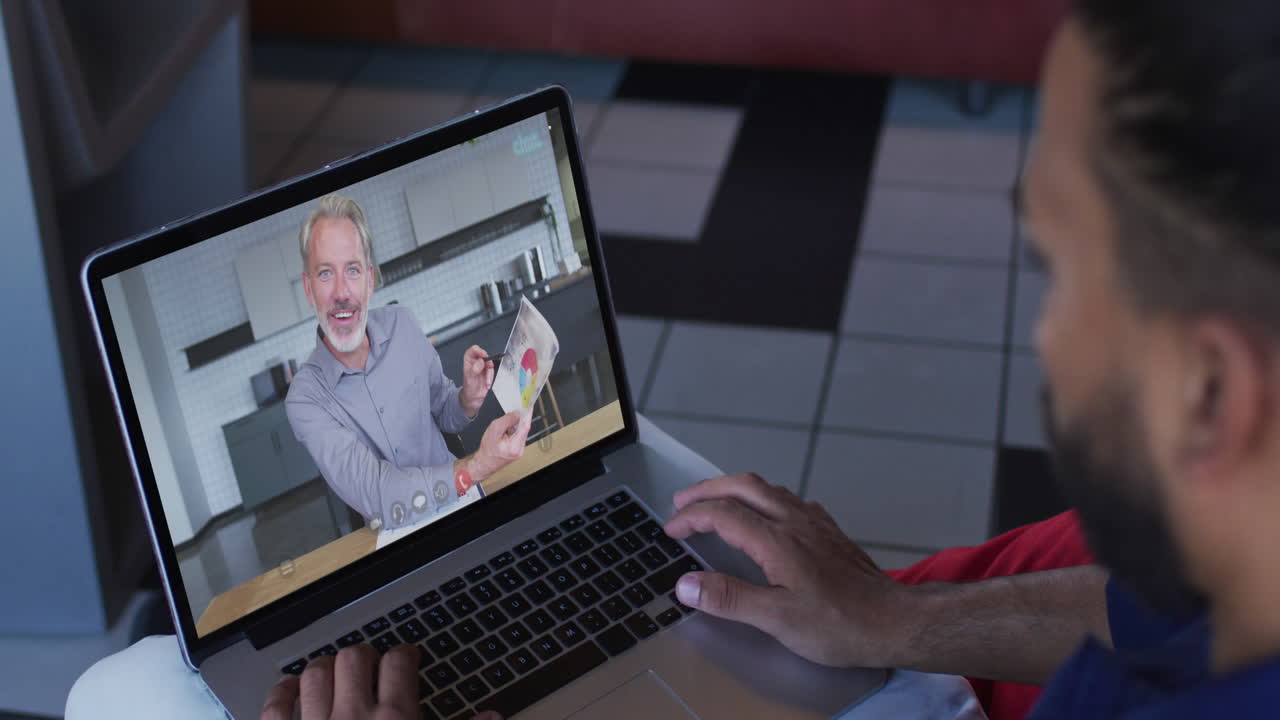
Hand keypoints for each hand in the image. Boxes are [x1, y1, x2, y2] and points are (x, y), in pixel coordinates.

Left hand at [260, 644, 500, 719]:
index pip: (400, 662)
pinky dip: (282, 693)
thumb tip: (492, 718)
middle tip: (371, 666)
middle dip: (364, 656)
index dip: (405, 654)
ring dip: (325, 668)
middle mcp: (353, 718)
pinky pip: (275, 706)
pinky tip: (291, 691)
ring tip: (334, 673)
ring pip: (315, 673)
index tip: (406, 657)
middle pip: (355, 658)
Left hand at [460, 345, 494, 417]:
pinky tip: (487, 384)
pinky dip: (491, 378)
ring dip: (489, 373)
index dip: (478, 350)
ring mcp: (483, 367)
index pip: (473, 350)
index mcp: (468, 361)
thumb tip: (480, 361)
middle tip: (488, 367)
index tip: (483, 355)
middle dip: (487, 363)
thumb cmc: (468, 389)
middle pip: (484, 356)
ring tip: (486, 381)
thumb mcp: (469, 379)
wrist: (473, 399)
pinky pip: (493, 372)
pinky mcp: (488, 373)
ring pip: (490, 364)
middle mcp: (476, 363)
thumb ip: (474, 369)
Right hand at [470, 411, 531, 481]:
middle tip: (519, 409)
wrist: (484, 462)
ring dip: (518, 424)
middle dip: (522, 418)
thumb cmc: (487, 450)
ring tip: (510, 420)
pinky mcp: (518, 450)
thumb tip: (517, 413)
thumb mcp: (494, 430)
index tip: (529, 406)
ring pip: (522, 432)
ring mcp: (520, 450)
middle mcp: (520, 449)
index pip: (525, 427)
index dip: (528, 415)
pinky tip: (509, 428)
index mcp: (514, 446)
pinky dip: (516, 430)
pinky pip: (520, 436)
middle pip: (525, 429)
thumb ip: (507, 420)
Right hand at [663, 474, 917, 668]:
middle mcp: (795, 521)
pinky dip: (765, 498)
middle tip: (683, 502)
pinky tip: (767, 514)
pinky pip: (790, 499)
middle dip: (708, 489)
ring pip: (768, 488)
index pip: (722, 514)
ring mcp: (815, 523)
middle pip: (743, 486)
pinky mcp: (829, 531)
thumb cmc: (839, 624)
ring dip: (735, 489)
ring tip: (716, 501)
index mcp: (777, 540)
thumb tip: (686, 584)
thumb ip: (730, 598)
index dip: (691, 518)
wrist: (894, 621)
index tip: (671, 529)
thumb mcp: (777, 619)